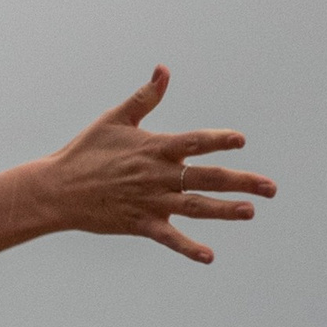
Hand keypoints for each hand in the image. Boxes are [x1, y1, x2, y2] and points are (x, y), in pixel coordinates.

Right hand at [43, 68, 275, 265]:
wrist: (56, 190)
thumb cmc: (85, 151)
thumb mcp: (114, 119)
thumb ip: (145, 97)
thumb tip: (164, 70)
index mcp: (154, 148)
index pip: (194, 142)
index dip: (218, 141)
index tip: (241, 141)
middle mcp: (158, 175)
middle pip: (207, 178)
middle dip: (241, 181)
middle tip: (271, 187)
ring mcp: (151, 202)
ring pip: (196, 206)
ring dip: (225, 210)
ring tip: (251, 211)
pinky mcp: (140, 224)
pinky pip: (169, 238)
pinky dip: (189, 248)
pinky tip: (209, 256)